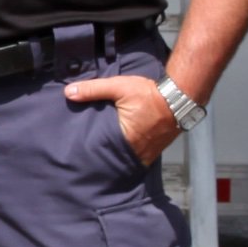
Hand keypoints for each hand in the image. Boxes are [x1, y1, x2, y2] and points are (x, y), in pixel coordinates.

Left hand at [64, 71, 180, 164]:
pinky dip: (127, 154)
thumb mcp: (119, 87)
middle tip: (86, 152)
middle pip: (112, 158)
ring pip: (124, 159)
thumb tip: (68, 93)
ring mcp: (146, 154)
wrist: (179, 98)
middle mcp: (135, 152)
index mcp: (124, 140)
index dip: (89, 151)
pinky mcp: (153, 152)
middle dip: (101, 155)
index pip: (100, 151)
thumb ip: (93, 89)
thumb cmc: (148, 94)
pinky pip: (136, 157)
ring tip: (100, 151)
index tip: (77, 149)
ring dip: (114, 155)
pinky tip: (119, 149)